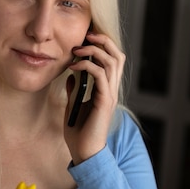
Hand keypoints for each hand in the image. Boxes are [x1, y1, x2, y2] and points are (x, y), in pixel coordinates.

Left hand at [64, 31, 125, 164]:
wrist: (84, 153)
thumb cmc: (79, 133)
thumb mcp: (73, 106)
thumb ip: (75, 91)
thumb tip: (72, 75)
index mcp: (106, 90)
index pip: (112, 60)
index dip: (102, 46)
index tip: (85, 38)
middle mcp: (111, 90)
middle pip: (117, 55)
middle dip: (103, 41)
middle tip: (86, 35)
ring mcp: (110, 95)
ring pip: (112, 61)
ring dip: (94, 50)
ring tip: (78, 49)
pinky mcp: (104, 101)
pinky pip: (100, 75)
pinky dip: (87, 66)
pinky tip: (73, 66)